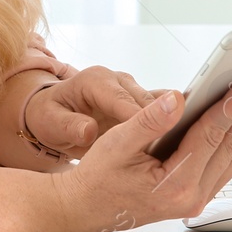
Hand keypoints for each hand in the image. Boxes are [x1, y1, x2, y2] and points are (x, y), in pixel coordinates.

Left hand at [22, 66, 170, 158]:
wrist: (53, 111)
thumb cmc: (50, 115)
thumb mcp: (51, 122)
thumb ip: (69, 126)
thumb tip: (89, 131)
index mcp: (95, 80)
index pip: (123, 100)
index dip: (140, 120)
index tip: (154, 141)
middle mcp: (116, 79)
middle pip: (147, 101)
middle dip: (162, 123)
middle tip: (172, 152)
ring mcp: (129, 88)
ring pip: (158, 106)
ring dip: (169, 125)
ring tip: (181, 151)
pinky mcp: (137, 99)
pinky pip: (159, 110)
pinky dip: (170, 124)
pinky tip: (179, 145)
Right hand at [51, 75, 231, 231]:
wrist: (85, 209)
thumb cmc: (97, 178)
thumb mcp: (117, 144)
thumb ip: (149, 120)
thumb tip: (178, 99)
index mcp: (175, 184)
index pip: (211, 137)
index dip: (230, 107)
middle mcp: (191, 197)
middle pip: (229, 147)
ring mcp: (195, 200)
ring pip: (230, 159)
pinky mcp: (193, 197)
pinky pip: (220, 166)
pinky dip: (227, 141)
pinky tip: (226, 120)